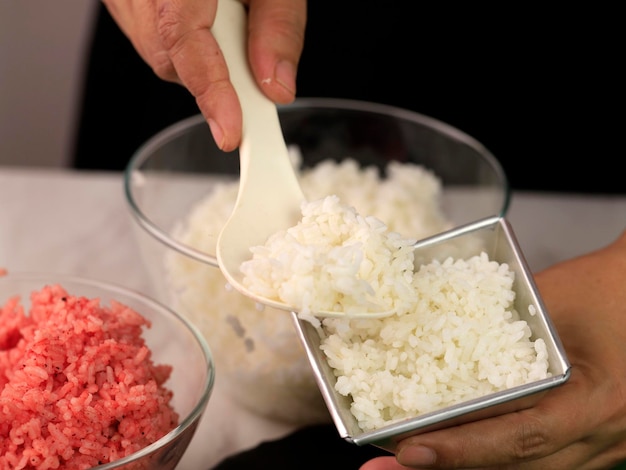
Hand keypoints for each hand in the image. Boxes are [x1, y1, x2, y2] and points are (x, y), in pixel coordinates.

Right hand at [102, 0, 305, 150]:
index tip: (231, 132)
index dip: (210, 90)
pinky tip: (205, 23)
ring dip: (200, 61)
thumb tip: (276, 88)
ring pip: (159, 55)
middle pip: (168, 57)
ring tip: (225, 22)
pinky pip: (150, 41)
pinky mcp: (122, 0)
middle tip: (249, 68)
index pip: (182, 37)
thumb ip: (278, 26)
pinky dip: (185, 49)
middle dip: (212, 78)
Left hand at [361, 229, 625, 468]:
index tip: (409, 450)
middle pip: (519, 468)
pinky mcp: (595, 440)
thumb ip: (501, 324)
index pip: (521, 435)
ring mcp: (602, 445)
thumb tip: (437, 340)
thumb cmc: (609, 288)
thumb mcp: (554, 298)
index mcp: (595, 401)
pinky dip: (497, 459)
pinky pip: (543, 462)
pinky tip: (460, 453)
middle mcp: (602, 435)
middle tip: (388, 468)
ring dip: (470, 469)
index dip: (463, 448)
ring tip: (413, 464)